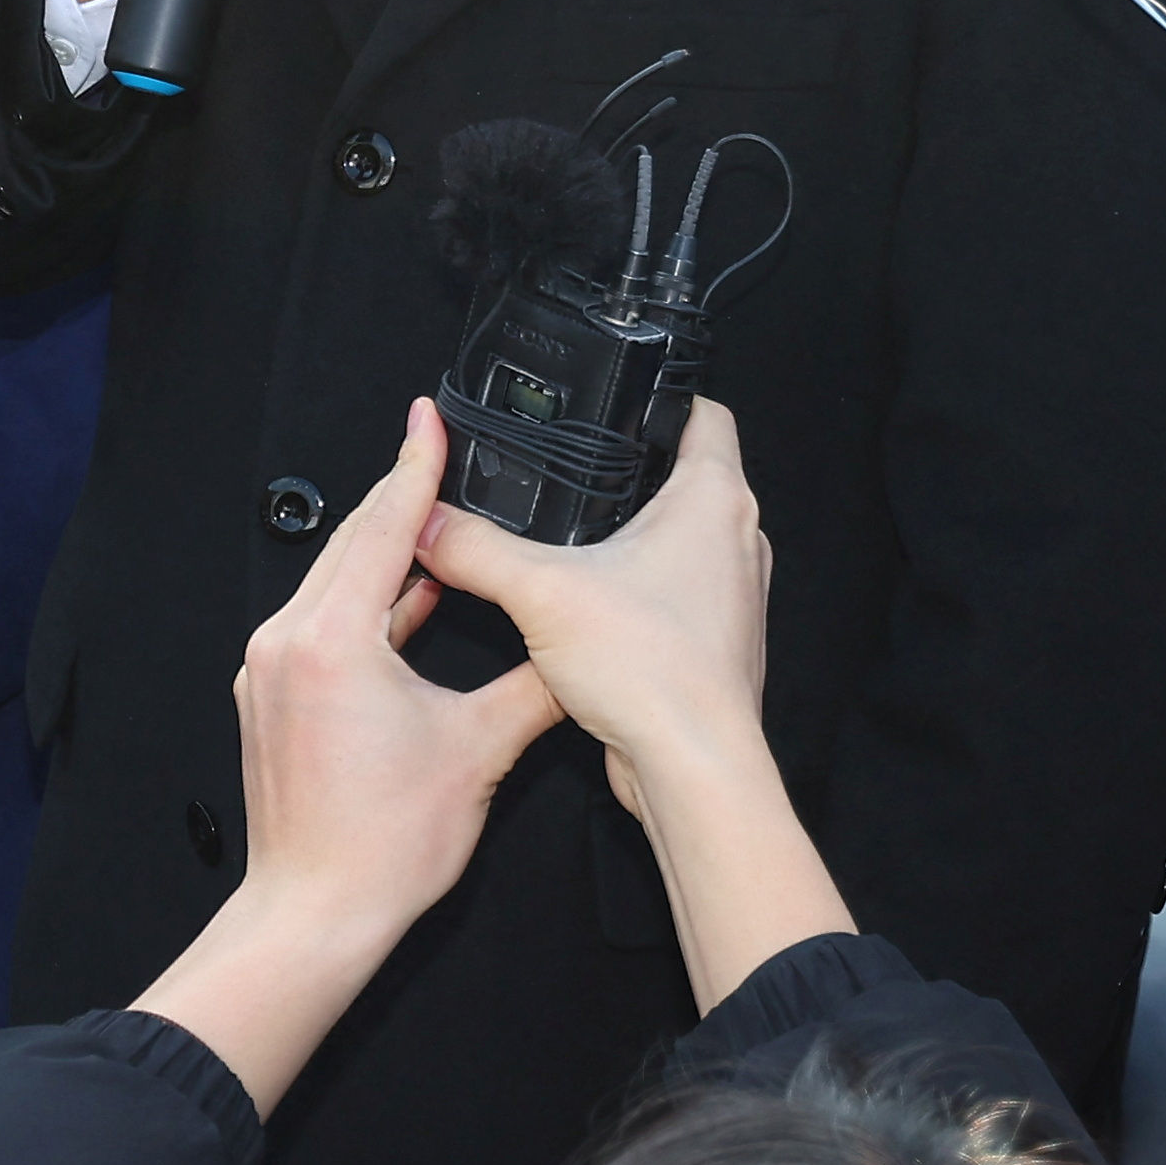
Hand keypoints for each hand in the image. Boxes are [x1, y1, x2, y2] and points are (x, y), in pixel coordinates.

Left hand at [131, 403, 561, 1111]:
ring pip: (335, 585)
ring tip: (438, 519)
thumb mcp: (480, 749)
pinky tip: (410, 600)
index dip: (417, 466)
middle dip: (402, 499)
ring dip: (387, 554)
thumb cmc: (383, 846)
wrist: (314, 917)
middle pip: (351, 545)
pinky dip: (368, 604)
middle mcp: (285, 641)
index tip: (430, 417)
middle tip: (440, 452)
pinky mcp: (270, 699)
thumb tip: (583, 651)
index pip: (384, 525)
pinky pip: (323, 625)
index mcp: (330, 636)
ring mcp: (269, 671)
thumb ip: (536, 684)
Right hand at [417, 403, 849, 1011]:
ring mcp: (731, 596)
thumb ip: (475, 548)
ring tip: (579, 540)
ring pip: (686, 542)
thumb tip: (427, 522)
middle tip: (582, 467)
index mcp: (713, 499)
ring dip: (640, 539)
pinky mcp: (714, 643)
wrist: (692, 766)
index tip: (623, 399)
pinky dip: (642, 594)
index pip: (706, 415)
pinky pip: (678, 598)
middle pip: (691, 478)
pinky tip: (593, 609)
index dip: (665, 399)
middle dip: (638, 472)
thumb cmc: (653, 670)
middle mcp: (738, 540)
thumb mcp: (540, 591)